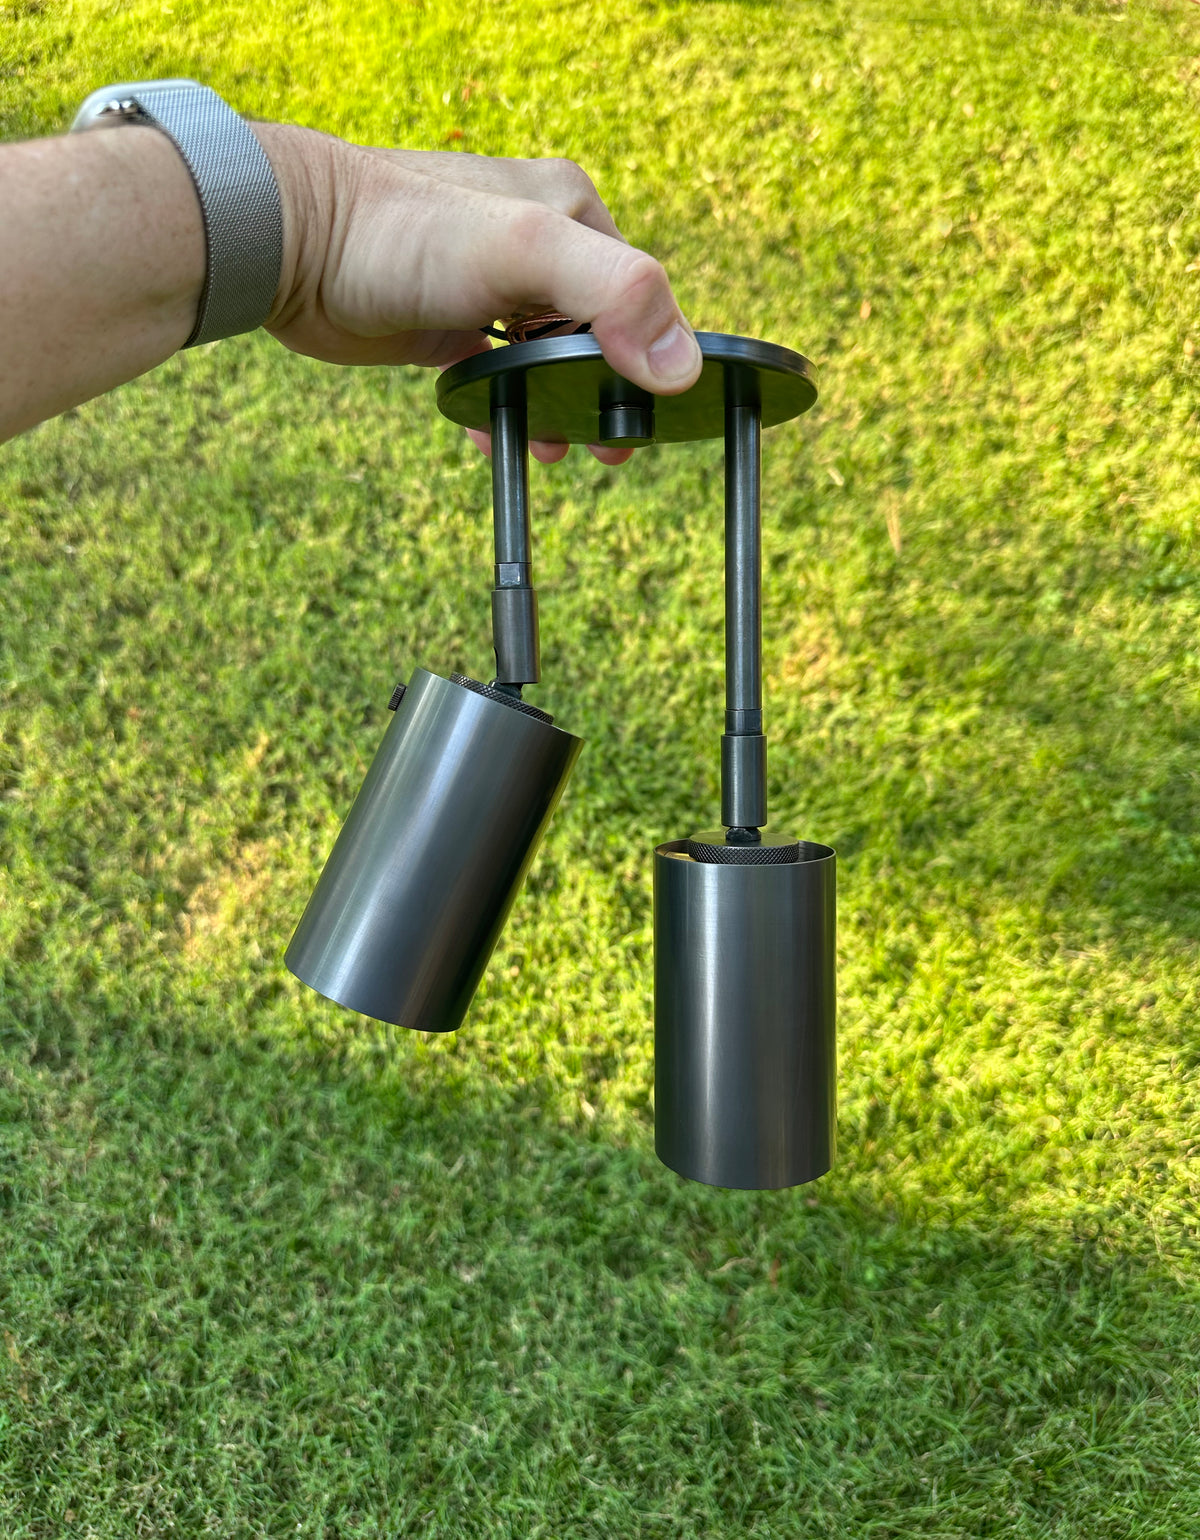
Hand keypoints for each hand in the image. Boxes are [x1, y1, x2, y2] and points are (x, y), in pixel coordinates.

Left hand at [254, 125, 703, 465]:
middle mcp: (537, 243)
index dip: (650, 360)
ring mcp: (491, 284)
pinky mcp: (450, 321)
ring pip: (549, 357)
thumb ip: (612, 292)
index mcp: (570, 212)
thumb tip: (679, 364)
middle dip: (604, 392)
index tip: (645, 418)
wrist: (290, 244)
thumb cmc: (400, 231)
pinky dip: (508, 407)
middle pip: (598, 330)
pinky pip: (499, 373)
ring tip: (552, 447)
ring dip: (558, 407)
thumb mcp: (521, 250)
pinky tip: (498, 436)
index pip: (638, 294)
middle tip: (608, 448)